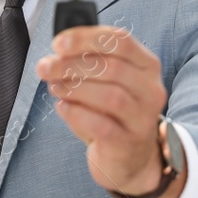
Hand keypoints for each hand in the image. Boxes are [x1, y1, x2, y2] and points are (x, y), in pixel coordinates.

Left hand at [35, 25, 183, 197]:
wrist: (130, 159)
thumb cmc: (113, 114)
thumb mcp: (107, 83)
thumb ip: (87, 63)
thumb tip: (56, 54)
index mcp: (147, 66)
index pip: (121, 41)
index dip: (86, 38)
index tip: (59, 43)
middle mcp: (151, 90)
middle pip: (113, 67)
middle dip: (72, 65)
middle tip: (46, 68)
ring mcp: (143, 119)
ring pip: (111, 96)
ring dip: (75, 88)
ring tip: (55, 87)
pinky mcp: (128, 143)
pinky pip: (102, 126)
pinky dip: (77, 114)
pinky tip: (63, 108)